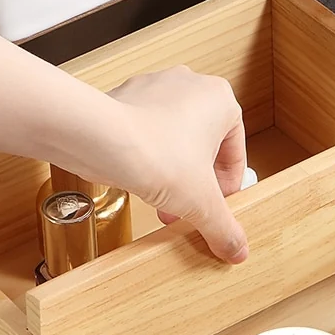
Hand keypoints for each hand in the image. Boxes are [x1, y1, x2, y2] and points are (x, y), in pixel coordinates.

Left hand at [106, 68, 249, 262]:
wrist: (97, 139)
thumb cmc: (154, 154)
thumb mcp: (201, 203)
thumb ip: (224, 227)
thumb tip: (236, 249)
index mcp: (221, 100)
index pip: (235, 154)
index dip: (226, 189)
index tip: (216, 208)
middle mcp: (191, 85)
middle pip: (204, 146)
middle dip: (195, 182)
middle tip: (188, 207)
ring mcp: (155, 87)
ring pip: (174, 138)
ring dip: (172, 171)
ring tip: (162, 200)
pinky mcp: (124, 96)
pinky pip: (145, 131)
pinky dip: (146, 155)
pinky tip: (139, 179)